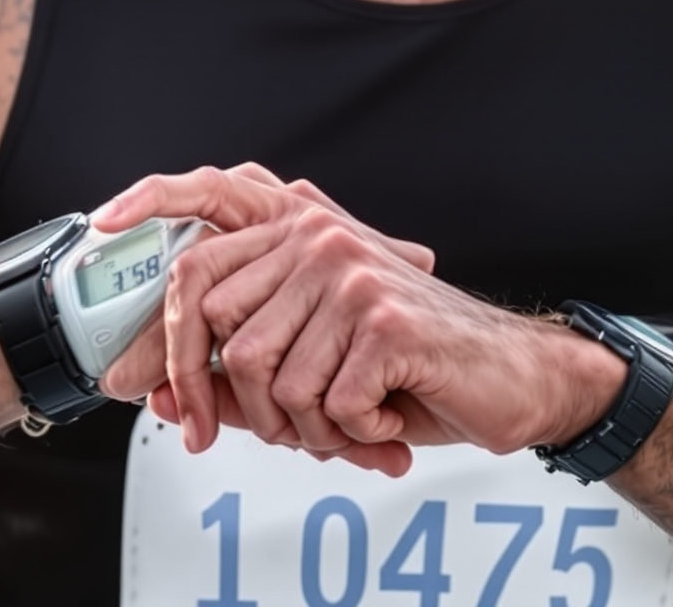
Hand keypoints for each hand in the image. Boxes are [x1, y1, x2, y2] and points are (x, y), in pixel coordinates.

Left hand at [92, 166, 625, 475]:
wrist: (511, 378)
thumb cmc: (411, 372)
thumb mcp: (314, 371)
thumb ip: (239, 380)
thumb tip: (161, 399)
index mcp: (294, 236)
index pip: (194, 277)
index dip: (171, 351)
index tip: (173, 408)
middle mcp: (319, 241)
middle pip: (228, 342)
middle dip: (250, 413)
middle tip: (296, 436)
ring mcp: (352, 277)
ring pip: (276, 382)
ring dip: (312, 431)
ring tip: (354, 426)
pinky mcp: (387, 321)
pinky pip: (331, 403)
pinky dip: (357, 435)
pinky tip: (387, 421)